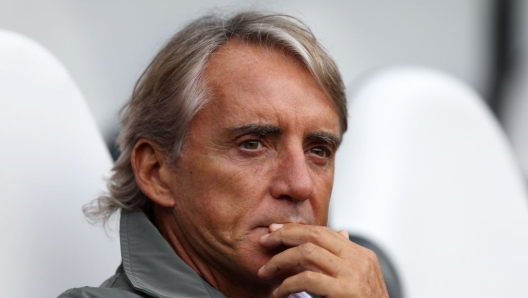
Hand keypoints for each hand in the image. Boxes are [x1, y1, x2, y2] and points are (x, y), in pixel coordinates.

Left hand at [258, 224, 387, 297]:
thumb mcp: (359, 280)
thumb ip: (346, 259)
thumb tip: (341, 232)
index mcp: (362, 255)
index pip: (324, 232)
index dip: (296, 229)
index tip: (274, 231)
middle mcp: (359, 260)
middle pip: (315, 235)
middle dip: (285, 235)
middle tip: (264, 241)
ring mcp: (353, 275)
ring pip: (307, 252)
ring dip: (280, 260)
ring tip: (266, 271)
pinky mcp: (345, 291)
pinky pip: (307, 278)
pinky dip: (287, 284)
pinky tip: (279, 292)